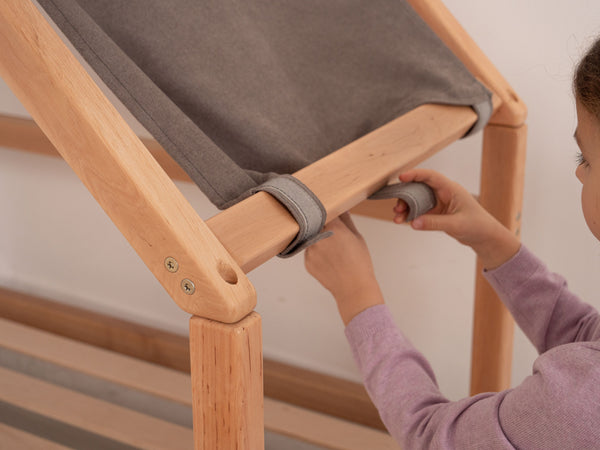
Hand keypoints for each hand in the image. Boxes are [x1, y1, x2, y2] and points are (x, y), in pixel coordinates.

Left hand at [305, 213, 383, 324]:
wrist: (353, 288)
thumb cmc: (359, 263)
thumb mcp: (357, 237)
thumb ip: (347, 221)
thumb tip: (341, 209)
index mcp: (333, 227)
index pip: (323, 211)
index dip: (325, 211)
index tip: (328, 212)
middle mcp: (319, 237)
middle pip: (314, 224)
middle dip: (321, 226)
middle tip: (332, 234)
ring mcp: (311, 250)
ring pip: (311, 238)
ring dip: (318, 240)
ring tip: (333, 252)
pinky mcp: (307, 262)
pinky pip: (310, 252)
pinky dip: (317, 254)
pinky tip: (329, 261)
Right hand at [393, 169, 519, 268]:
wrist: (485, 237)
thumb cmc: (477, 226)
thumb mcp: (455, 224)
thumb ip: (434, 223)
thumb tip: (413, 223)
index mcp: (451, 189)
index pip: (430, 176)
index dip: (415, 175)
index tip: (401, 177)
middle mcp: (443, 193)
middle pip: (419, 188)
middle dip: (406, 196)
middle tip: (397, 207)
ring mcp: (439, 203)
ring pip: (417, 201)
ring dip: (406, 208)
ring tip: (398, 218)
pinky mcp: (437, 213)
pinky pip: (420, 211)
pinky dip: (411, 215)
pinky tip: (404, 221)